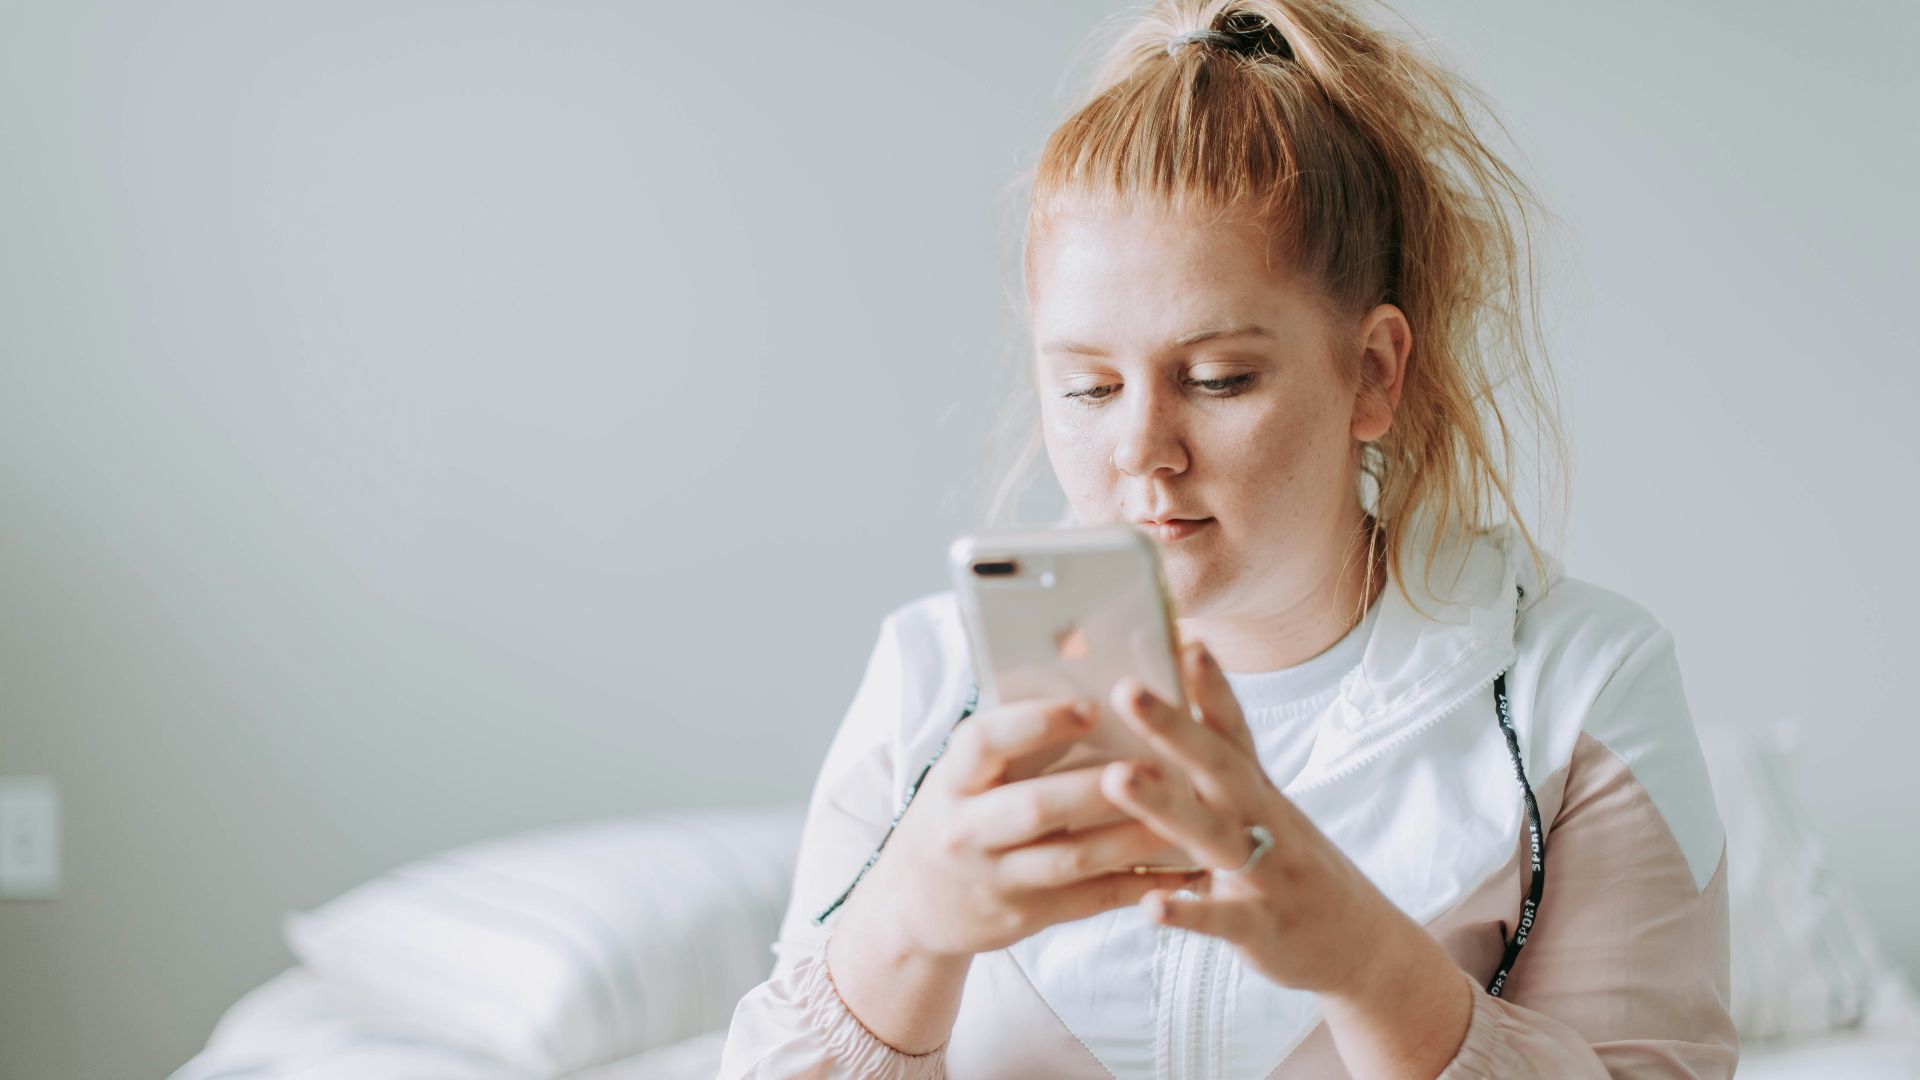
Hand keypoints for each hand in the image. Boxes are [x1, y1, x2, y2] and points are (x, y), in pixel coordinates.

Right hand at [844, 694, 1209, 962]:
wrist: (912, 907)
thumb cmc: (955, 816)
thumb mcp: (960, 776)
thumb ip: (1011, 742)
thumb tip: (1085, 678)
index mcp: (950, 780)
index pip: (984, 741)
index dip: (1036, 722)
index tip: (1089, 705)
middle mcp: (965, 831)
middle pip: (1037, 806)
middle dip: (1101, 786)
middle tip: (1160, 762)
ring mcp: (994, 880)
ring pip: (1073, 858)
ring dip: (1134, 835)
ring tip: (1187, 810)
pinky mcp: (1024, 918)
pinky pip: (1091, 900)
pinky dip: (1141, 884)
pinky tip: (1185, 870)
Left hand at [1099, 641, 1417, 996]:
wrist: (1362, 946)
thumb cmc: (1290, 868)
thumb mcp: (1260, 816)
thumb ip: (1211, 778)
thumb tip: (1155, 726)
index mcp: (1258, 792)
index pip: (1234, 730)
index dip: (1211, 686)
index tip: (1184, 637)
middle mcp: (1266, 823)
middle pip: (1219, 767)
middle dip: (1173, 726)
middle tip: (1126, 688)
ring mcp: (1269, 875)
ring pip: (1215, 835)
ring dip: (1165, 806)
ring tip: (1118, 777)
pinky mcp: (1264, 930)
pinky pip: (1224, 919)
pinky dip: (1190, 912)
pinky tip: (1152, 905)